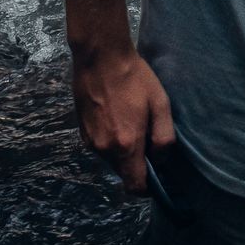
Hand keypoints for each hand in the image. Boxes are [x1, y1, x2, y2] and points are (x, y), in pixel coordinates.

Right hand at [72, 42, 175, 193]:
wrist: (100, 57)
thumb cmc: (134, 78)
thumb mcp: (161, 105)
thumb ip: (164, 138)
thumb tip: (160, 160)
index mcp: (125, 146)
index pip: (135, 187)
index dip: (147, 187)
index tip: (156, 173)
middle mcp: (104, 149)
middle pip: (123, 173)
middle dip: (136, 164)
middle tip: (147, 137)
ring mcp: (89, 141)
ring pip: (111, 160)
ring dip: (123, 151)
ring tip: (131, 122)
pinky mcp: (81, 132)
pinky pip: (100, 147)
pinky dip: (110, 141)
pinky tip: (116, 116)